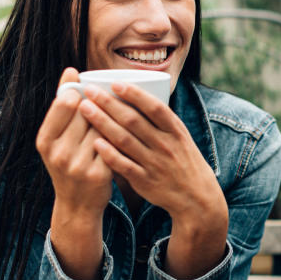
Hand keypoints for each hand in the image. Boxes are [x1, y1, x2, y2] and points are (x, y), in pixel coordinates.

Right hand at [36, 68, 112, 279]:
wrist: (77, 205)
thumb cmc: (69, 162)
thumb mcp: (56, 139)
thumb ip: (62, 108)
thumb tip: (71, 71)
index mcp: (45, 140)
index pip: (64, 103)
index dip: (78, 92)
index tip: (84, 87)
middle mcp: (58, 153)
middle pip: (86, 113)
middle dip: (99, 102)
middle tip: (106, 97)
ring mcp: (78, 165)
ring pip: (103, 127)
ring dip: (114, 116)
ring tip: (120, 112)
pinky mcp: (99, 174)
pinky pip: (115, 144)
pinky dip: (122, 135)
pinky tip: (130, 129)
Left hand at [78, 81, 228, 278]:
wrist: (196, 197)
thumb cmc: (183, 161)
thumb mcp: (181, 137)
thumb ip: (161, 120)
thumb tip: (135, 94)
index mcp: (176, 131)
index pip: (154, 107)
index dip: (134, 94)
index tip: (114, 82)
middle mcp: (166, 145)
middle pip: (133, 121)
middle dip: (108, 103)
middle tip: (89, 91)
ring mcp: (155, 164)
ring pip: (124, 140)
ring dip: (102, 123)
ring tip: (85, 109)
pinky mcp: (144, 181)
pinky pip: (123, 165)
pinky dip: (109, 153)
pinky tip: (94, 141)